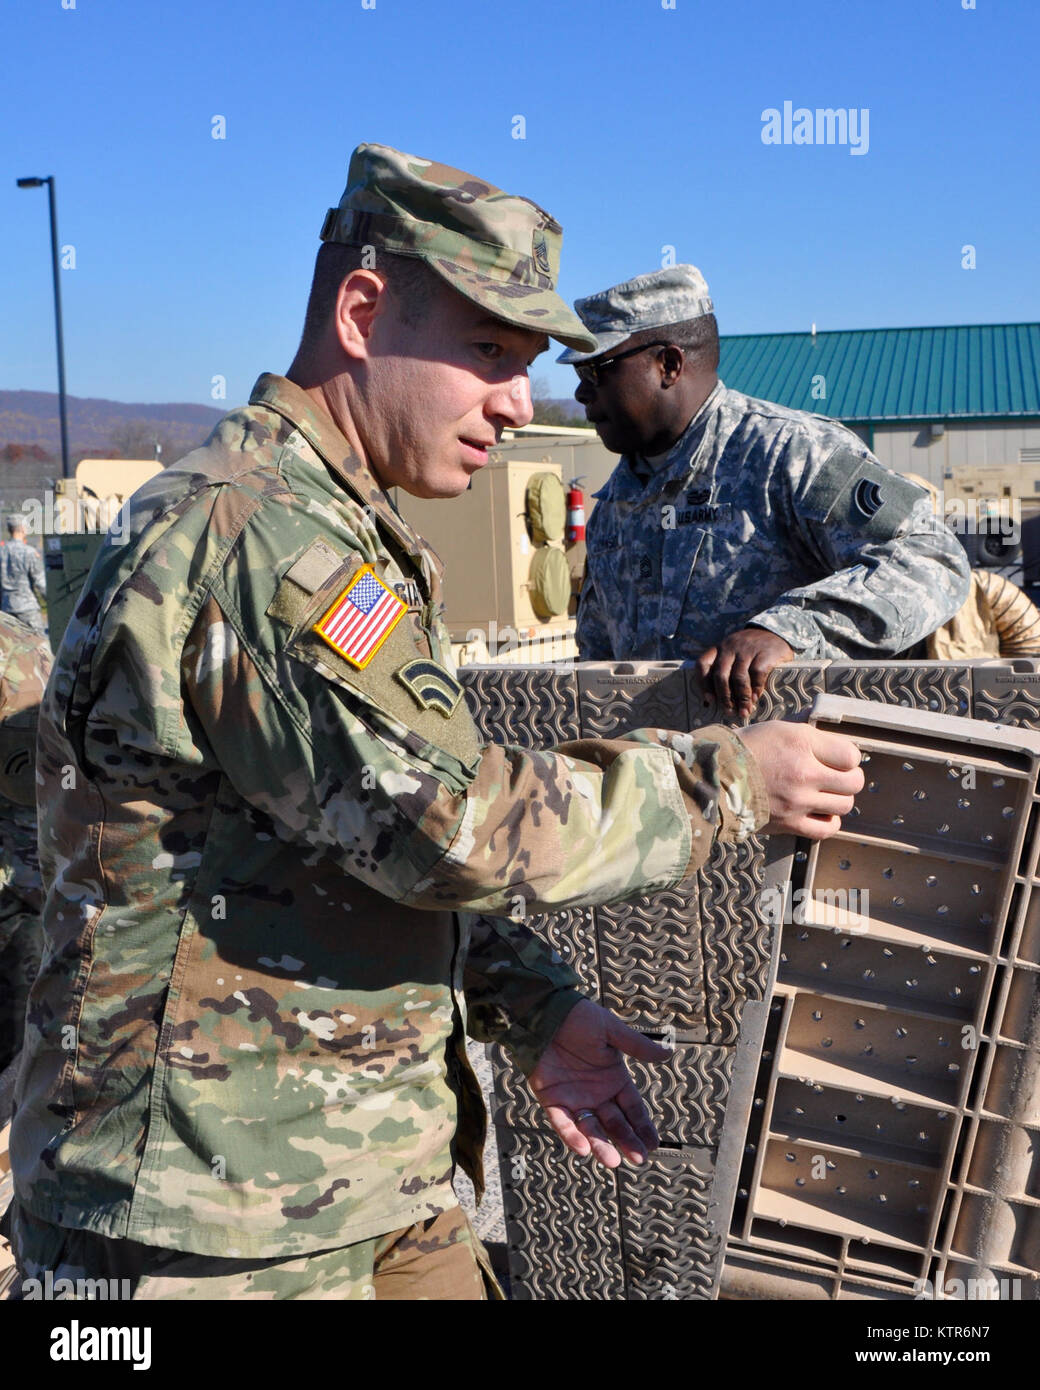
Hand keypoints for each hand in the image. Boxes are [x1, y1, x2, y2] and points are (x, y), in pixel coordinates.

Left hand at [526, 999, 669, 1167]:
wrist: (544, 1012)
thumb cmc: (578, 1017)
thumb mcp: (611, 1031)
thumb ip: (637, 1046)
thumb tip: (667, 1053)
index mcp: (613, 1078)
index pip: (632, 1108)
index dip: (643, 1126)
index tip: (652, 1144)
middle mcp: (596, 1092)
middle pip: (615, 1123)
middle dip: (627, 1141)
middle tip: (639, 1158)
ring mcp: (574, 1098)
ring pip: (591, 1128)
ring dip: (601, 1145)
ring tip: (613, 1161)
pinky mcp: (551, 1099)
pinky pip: (563, 1122)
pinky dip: (571, 1136)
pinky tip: (582, 1148)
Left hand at [696, 627, 795, 719]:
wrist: (777, 632)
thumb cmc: (751, 650)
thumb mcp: (734, 654)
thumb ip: (726, 671)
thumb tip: (718, 702)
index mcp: (719, 649)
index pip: (703, 665)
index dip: (703, 684)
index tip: (709, 701)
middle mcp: (730, 647)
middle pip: (721, 675)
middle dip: (724, 697)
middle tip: (728, 712)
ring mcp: (747, 649)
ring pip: (739, 677)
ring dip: (741, 698)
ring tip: (744, 711)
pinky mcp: (765, 653)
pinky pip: (757, 673)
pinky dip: (755, 689)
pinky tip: (755, 698)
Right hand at [737, 721, 863, 839]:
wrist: (715, 777)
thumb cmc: (744, 750)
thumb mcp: (778, 728)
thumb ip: (807, 732)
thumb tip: (827, 731)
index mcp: (802, 743)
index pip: (851, 755)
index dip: (848, 757)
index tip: (838, 758)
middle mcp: (805, 773)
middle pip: (854, 782)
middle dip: (849, 778)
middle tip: (836, 776)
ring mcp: (799, 801)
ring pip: (845, 805)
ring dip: (839, 799)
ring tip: (825, 793)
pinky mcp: (790, 823)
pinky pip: (827, 829)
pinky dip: (829, 821)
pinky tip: (819, 812)